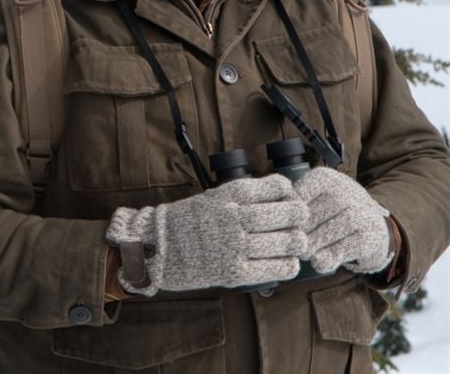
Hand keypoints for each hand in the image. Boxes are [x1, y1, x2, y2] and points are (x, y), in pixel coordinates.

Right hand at [106, 174, 307, 294]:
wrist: (157, 247)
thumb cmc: (188, 221)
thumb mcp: (213, 197)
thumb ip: (244, 197)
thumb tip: (284, 199)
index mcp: (230, 193)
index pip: (280, 186)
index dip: (291, 194)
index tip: (289, 201)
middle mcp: (235, 216)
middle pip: (293, 213)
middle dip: (301, 219)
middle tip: (297, 224)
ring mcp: (236, 245)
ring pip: (291, 241)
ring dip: (297, 243)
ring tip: (291, 245)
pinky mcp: (235, 272)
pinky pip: (280, 268)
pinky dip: (288, 264)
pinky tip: (283, 261)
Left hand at [294, 167, 392, 274]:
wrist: (368, 226)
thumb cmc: (328, 214)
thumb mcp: (311, 207)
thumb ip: (297, 216)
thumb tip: (287, 234)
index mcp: (327, 178)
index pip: (302, 192)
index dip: (290, 213)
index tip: (282, 227)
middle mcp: (349, 190)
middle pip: (319, 210)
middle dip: (302, 231)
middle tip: (292, 245)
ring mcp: (364, 211)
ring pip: (336, 226)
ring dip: (315, 243)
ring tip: (303, 253)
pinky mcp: (372, 234)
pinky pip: (349, 245)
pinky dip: (331, 256)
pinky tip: (319, 262)